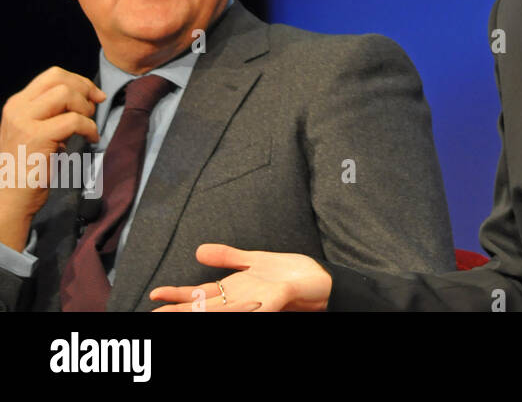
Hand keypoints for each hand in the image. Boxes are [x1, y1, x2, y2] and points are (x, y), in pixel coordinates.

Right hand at [0, 68, 103, 249]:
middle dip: (85, 90)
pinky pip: (73, 120)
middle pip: (59, 79)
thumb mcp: (38, 130)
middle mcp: (18, 108)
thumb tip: (86, 96)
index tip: (95, 95)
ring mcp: (24, 121)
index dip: (79, 80)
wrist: (11, 196)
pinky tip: (92, 139)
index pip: (52, 75)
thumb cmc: (31, 165)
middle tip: (94, 108)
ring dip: (85, 108)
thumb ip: (53, 112)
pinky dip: (89, 128)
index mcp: (18, 104)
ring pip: (65, 94)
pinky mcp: (36, 137)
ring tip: (88, 125)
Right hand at [149, 244, 332, 311]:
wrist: (322, 281)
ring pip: (224, 311)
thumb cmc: (291, 274)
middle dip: (181, 310)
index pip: (199, 295)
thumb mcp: (255, 261)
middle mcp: (241, 301)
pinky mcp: (274, 302)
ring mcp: (257, 304)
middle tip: (154, 313)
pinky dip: (240, 311)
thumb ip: (229, 256)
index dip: (177, 295)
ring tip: (180, 314)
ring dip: (204, 312)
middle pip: (205, 307)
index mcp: (234, 291)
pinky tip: (228, 310)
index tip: (154, 294)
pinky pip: (252, 310)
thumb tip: (198, 251)